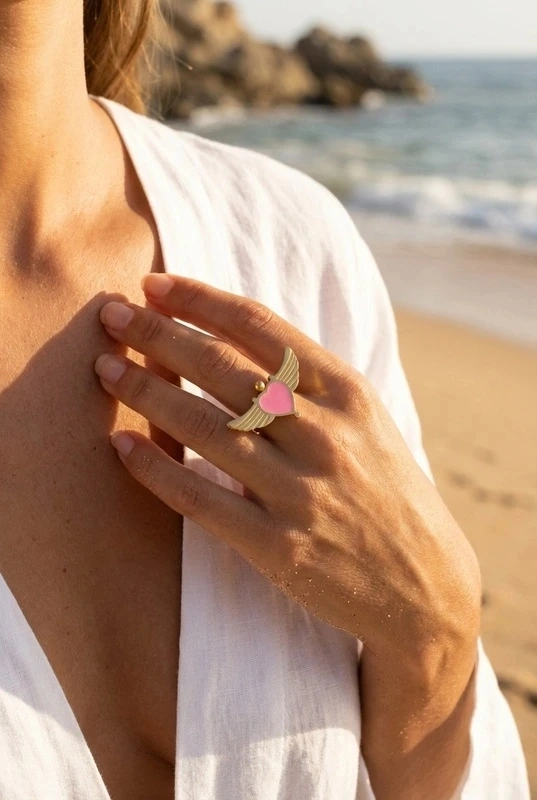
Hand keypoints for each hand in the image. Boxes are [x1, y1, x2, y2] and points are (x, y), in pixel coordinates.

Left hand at [94, 273, 479, 676]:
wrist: (424, 583)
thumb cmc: (386, 490)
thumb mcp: (365, 421)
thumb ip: (308, 382)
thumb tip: (231, 337)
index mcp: (348, 393)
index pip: (261, 328)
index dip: (200, 300)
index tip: (154, 284)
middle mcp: (325, 434)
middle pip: (223, 369)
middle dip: (159, 334)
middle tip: (112, 313)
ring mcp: (301, 491)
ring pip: (204, 426)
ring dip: (146, 390)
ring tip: (105, 366)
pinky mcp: (278, 546)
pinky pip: (200, 498)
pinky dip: (155, 469)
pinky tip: (121, 445)